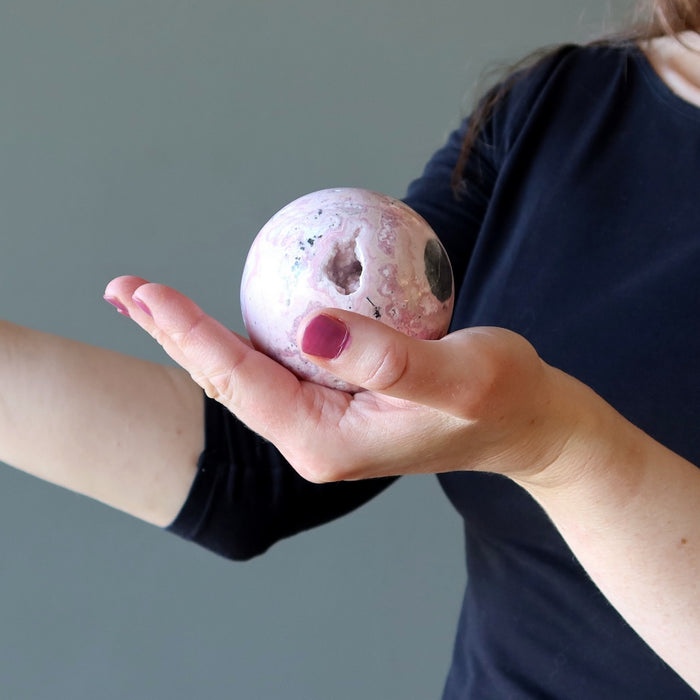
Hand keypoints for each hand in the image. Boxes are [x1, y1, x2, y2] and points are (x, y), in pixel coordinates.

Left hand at [104, 275, 582, 483]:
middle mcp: (312, 436)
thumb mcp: (457, 375)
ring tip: (150, 298)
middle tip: (125, 289)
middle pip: (228, 380)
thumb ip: (386, 359)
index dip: (190, 335)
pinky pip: (280, 361)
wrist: (527, 424)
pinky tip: (227, 307)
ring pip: (246, 371)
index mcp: (325, 441)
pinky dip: (244, 332)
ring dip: (199, 333)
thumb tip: (310, 328)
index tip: (147, 292)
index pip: (242, 382)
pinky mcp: (338, 399)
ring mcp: (322, 420)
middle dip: (174, 335)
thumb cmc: (503, 397)